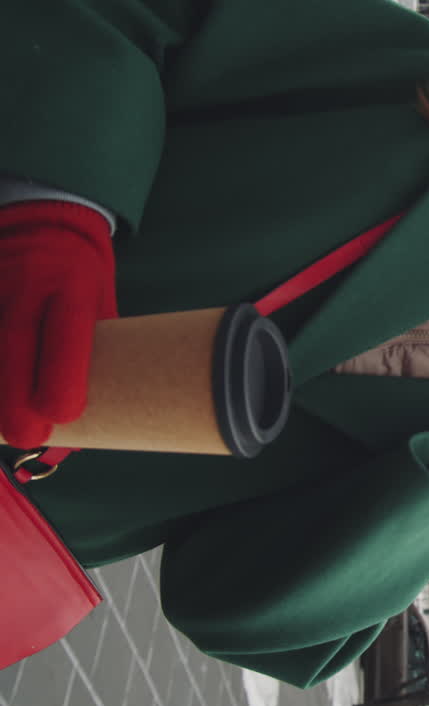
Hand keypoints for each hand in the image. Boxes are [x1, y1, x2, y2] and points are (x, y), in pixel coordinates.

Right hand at [0, 201, 115, 447]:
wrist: (46, 222)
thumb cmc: (81, 284)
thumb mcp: (97, 307)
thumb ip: (91, 356)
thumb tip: (76, 435)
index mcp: (74, 282)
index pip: (66, 332)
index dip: (61, 377)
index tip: (60, 417)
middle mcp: (28, 277)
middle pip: (13, 343)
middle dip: (14, 398)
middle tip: (23, 437)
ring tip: (0, 426)